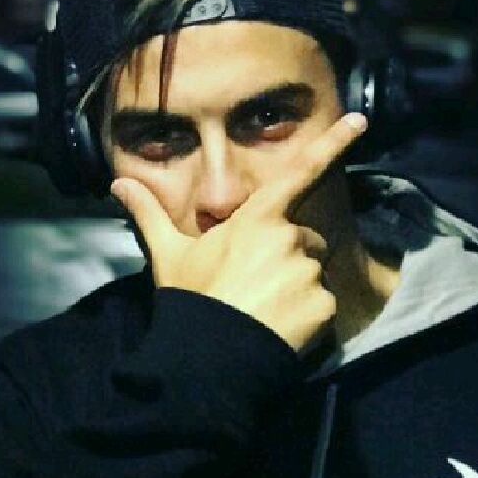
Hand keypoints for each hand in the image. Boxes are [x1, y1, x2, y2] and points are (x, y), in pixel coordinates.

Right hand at [109, 113, 367, 354]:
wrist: (209, 359)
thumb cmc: (190, 300)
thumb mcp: (169, 255)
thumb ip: (149, 214)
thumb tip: (117, 185)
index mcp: (258, 219)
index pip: (300, 173)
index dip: (333, 142)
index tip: (361, 118)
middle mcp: (290, 239)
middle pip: (305, 238)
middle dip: (290, 255)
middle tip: (257, 283)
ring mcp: (310, 274)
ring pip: (315, 272)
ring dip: (299, 285)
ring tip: (266, 309)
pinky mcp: (324, 307)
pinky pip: (323, 304)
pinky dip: (308, 315)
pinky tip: (281, 327)